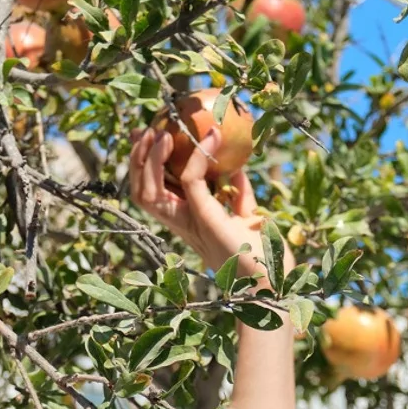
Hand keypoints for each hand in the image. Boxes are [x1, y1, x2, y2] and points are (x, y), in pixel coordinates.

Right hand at [130, 126, 275, 275]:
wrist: (270, 279)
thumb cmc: (262, 252)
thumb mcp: (246, 216)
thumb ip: (238, 192)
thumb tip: (237, 164)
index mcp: (186, 222)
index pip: (153, 192)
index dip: (144, 166)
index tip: (150, 136)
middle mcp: (181, 224)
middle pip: (140, 193)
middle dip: (137, 160)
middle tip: (148, 130)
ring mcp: (189, 222)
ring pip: (148, 192)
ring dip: (150, 160)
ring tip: (162, 133)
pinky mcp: (204, 217)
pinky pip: (191, 180)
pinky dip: (197, 155)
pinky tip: (212, 136)